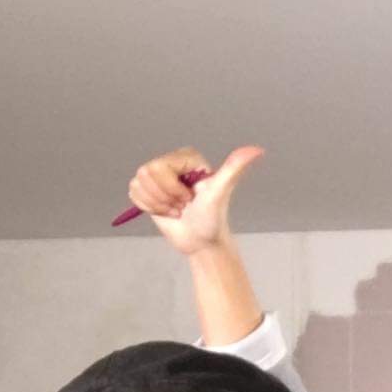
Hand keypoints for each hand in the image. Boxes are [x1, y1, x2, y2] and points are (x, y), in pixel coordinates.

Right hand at [124, 145, 265, 254]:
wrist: (201, 241)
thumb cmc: (212, 218)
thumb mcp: (220, 192)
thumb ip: (234, 169)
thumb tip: (257, 150)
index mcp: (187, 157)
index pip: (160, 167)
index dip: (172, 188)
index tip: (190, 198)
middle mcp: (171, 162)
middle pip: (146, 173)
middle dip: (164, 197)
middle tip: (183, 206)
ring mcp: (158, 175)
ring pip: (138, 183)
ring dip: (156, 204)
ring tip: (176, 209)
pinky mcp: (148, 189)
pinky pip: (133, 192)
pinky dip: (148, 207)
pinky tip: (165, 211)